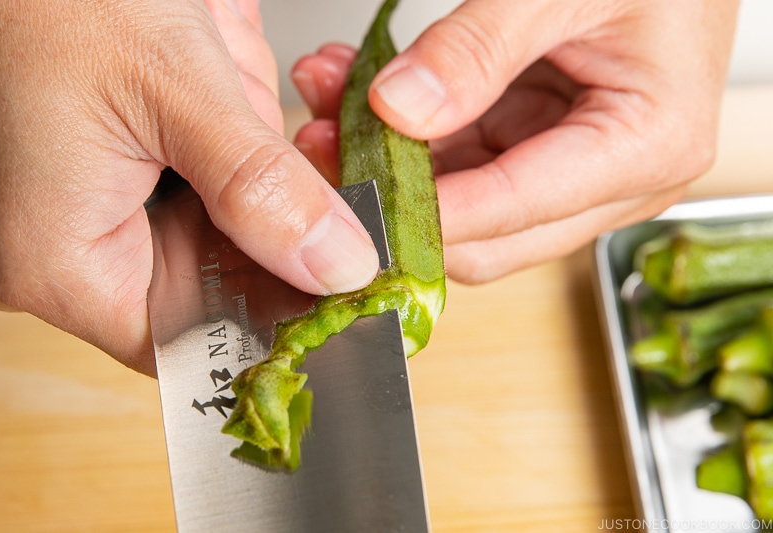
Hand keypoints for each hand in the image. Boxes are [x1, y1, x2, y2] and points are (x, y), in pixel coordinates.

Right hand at [0, 0, 378, 374]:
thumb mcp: (173, 86)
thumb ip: (261, 187)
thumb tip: (336, 266)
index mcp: (57, 262)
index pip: (193, 343)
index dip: (272, 317)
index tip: (335, 282)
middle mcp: (57, 253)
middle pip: (206, 281)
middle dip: (261, 219)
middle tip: (286, 154)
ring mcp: (71, 217)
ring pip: (202, 231)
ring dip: (239, 173)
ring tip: (227, 93)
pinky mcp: (90, 182)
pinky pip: (182, 192)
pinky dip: (217, 151)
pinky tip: (218, 99)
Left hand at [291, 0, 738, 283]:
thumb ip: (478, 48)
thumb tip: (400, 108)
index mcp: (646, 147)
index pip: (515, 208)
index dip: (427, 212)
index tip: (350, 196)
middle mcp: (615, 180)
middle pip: (487, 237)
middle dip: (398, 201)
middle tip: (324, 151)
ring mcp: (575, 171)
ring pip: (463, 207)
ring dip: (392, 165)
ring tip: (327, 108)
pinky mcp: (542, 151)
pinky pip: (464, 165)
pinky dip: (411, 139)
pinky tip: (361, 99)